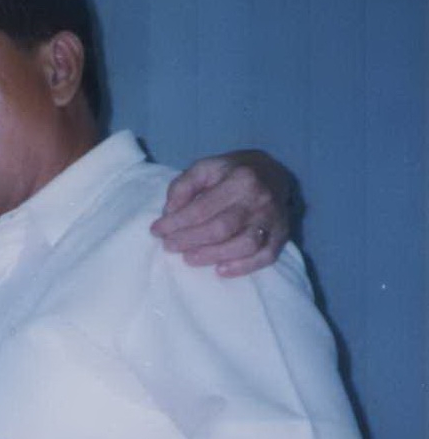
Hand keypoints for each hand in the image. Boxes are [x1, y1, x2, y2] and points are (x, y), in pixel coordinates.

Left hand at [152, 150, 296, 276]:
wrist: (272, 173)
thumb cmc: (231, 173)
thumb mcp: (205, 168)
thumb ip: (183, 186)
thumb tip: (170, 211)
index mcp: (241, 180)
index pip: (203, 208)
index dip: (176, 223)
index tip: (156, 231)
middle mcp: (260, 200)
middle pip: (221, 228)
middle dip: (190, 240)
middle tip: (169, 246)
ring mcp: (274, 219)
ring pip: (244, 245)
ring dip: (212, 256)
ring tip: (188, 258)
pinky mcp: (282, 235)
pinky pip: (265, 257)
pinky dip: (243, 267)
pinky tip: (220, 270)